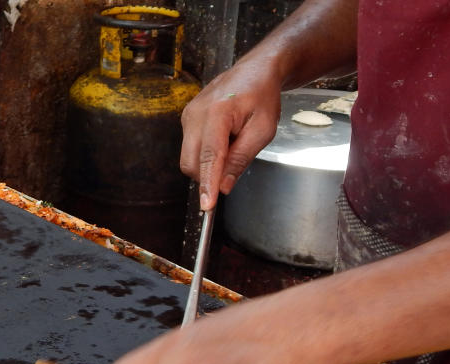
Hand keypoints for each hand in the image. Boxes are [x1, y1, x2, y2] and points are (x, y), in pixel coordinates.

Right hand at [180, 59, 283, 210]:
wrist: (254, 71)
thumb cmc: (262, 97)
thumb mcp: (263, 130)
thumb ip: (242, 158)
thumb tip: (224, 186)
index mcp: (218, 112)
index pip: (209, 157)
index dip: (208, 183)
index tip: (207, 205)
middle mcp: (196, 113)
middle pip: (191, 162)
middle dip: (209, 175)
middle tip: (236, 160)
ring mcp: (188, 115)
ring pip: (189, 158)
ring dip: (209, 163)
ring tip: (232, 142)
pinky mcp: (187, 119)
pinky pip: (191, 148)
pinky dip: (206, 153)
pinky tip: (223, 138)